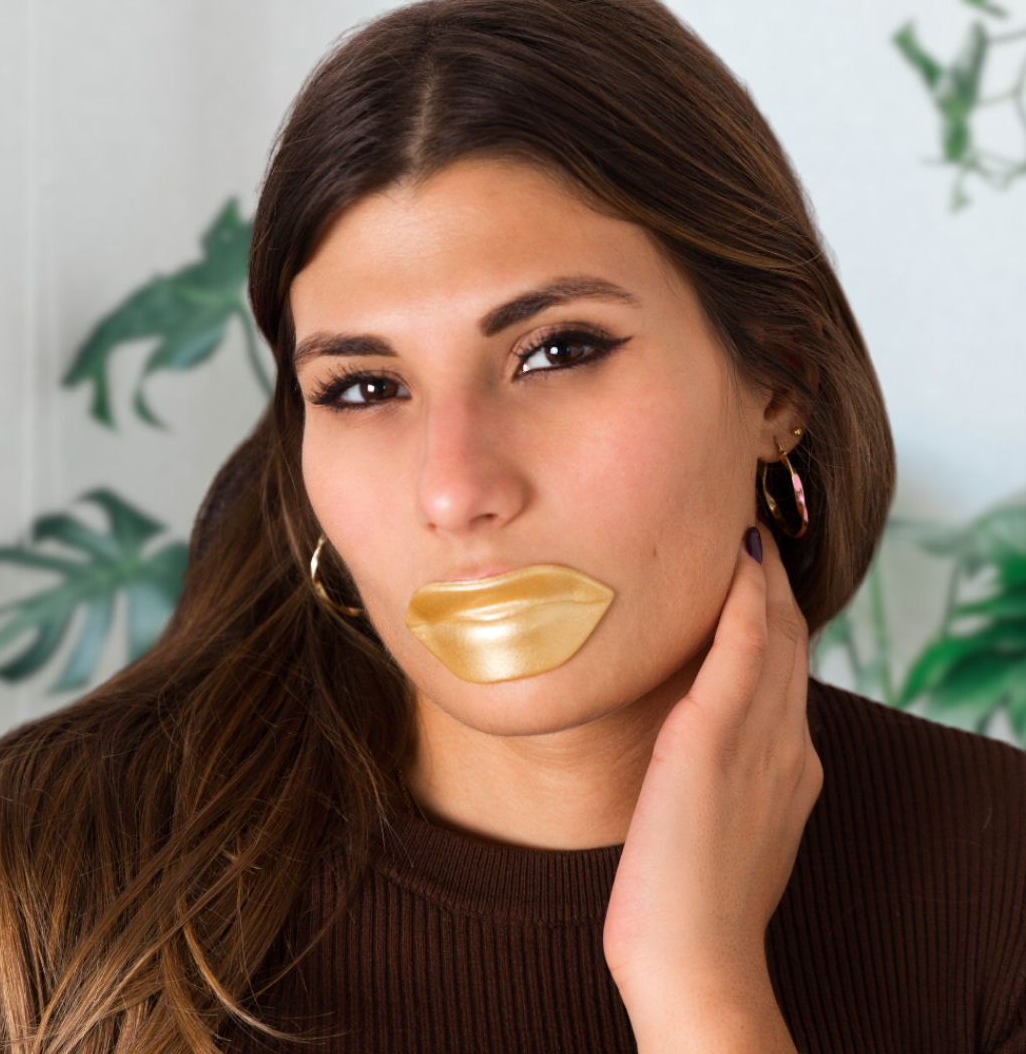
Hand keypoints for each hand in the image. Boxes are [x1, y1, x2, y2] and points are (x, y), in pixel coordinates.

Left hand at [602, 523, 821, 1051]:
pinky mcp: (714, 740)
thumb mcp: (725, 826)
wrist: (695, 963)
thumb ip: (724, 776)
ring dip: (761, 574)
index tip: (753, 571)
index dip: (774, 614)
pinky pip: (741, 651)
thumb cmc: (692, 903)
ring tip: (745, 520)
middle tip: (751, 524)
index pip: (787, 669)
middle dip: (772, 581)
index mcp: (790, 764)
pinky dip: (743, 599)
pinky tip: (737, 558)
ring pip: (774, 633)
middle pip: (790, 639)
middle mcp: (788, 742)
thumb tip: (694, 740)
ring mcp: (761, 739)